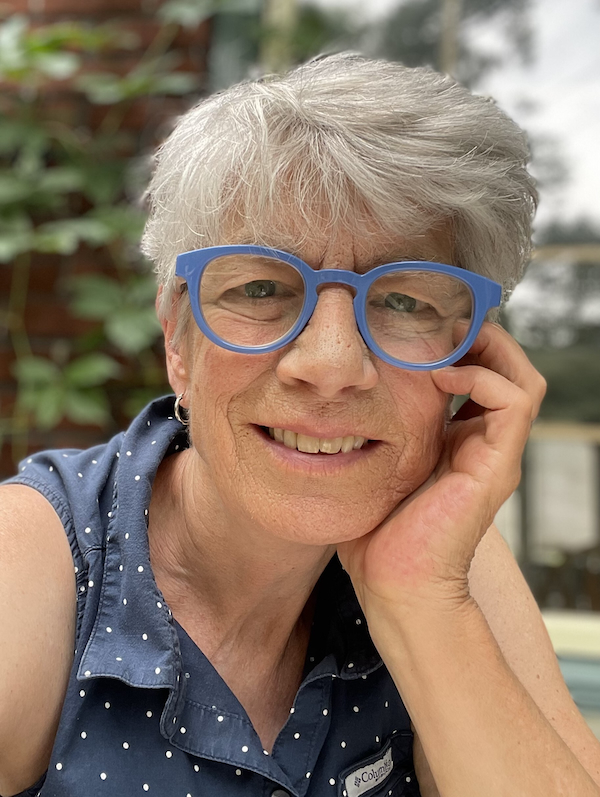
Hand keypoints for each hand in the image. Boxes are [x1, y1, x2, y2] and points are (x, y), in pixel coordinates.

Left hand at [337, 322, 545, 612]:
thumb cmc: (375, 532)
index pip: (478, 376)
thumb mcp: (371, 466)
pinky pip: (513, 401)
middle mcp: (482, 444)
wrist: (395, 586)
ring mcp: (495, 455)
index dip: (456, 345)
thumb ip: (370, 434)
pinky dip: (481, 377)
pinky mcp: (497, 466)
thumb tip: (338, 399)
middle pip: (507, 370)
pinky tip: (441, 377)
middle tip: (435, 322)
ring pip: (521, 378)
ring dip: (486, 350)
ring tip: (444, 341)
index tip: (417, 327)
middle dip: (474, 338)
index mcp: (457, 442)